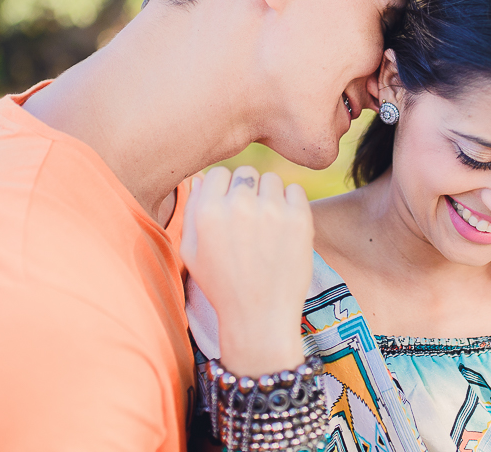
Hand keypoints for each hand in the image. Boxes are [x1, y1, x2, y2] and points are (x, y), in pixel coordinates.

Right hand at [180, 165, 312, 377]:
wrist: (259, 317)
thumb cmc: (222, 286)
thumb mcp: (191, 253)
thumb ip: (191, 211)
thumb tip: (201, 179)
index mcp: (208, 212)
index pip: (219, 173)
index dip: (225, 189)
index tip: (230, 208)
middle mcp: (239, 206)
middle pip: (246, 173)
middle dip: (248, 191)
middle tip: (250, 219)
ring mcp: (271, 211)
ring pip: (272, 180)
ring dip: (270, 196)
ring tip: (268, 226)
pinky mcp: (299, 218)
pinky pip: (296, 190)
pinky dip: (291, 203)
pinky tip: (285, 226)